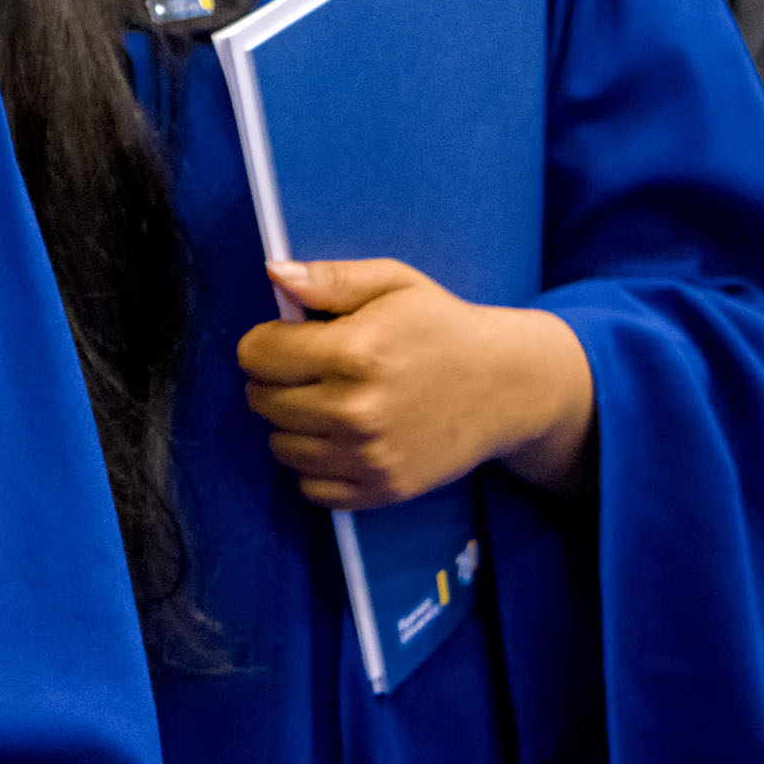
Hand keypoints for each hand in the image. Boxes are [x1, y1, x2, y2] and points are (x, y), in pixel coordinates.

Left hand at [237, 257, 594, 508]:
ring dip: (291, 423)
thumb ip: (330, 278)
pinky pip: (309, 487)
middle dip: (274, 380)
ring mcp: (368, 457)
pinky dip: (314, 464)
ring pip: (280, 445)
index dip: (266, 340)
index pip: (258, 355)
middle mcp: (357, 410)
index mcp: (355, 352)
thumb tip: (274, 273)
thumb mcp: (393, 283)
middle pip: (262, 401)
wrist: (505, 386)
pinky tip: (339, 437)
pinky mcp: (381, 490)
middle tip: (310, 369)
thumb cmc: (442, 326)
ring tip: (326, 400)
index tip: (289, 338)